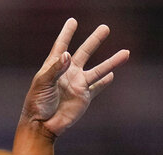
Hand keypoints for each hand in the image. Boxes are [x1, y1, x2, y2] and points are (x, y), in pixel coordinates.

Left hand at [21, 19, 129, 137]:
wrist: (43, 126)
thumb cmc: (37, 104)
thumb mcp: (42, 84)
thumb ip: (55, 69)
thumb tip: (67, 54)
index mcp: (54, 67)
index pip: (61, 46)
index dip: (66, 33)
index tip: (72, 21)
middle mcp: (68, 73)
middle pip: (84, 52)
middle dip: (94, 40)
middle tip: (105, 28)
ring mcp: (78, 85)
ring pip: (99, 70)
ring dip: (112, 62)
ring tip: (126, 52)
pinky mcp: (84, 97)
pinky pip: (97, 87)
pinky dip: (105, 82)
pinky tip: (112, 75)